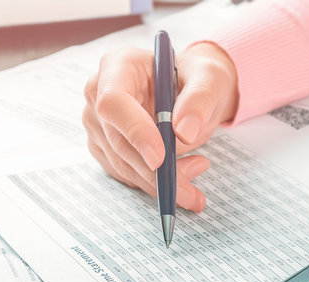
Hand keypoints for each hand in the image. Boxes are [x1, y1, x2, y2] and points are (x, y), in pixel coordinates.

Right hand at [83, 43, 237, 211]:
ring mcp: (98, 123)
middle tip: (189, 188)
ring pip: (122, 164)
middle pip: (117, 140)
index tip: (160, 158)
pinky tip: (182, 177)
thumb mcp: (209, 78)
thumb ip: (200, 99)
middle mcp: (99, 93)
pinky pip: (125, 174)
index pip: (114, 101)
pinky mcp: (105, 147)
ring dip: (158, 181)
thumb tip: (184, 131)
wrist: (192, 89)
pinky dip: (153, 184)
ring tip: (197, 172)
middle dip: (154, 171)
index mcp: (119, 65)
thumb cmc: (197, 76)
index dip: (134, 131)